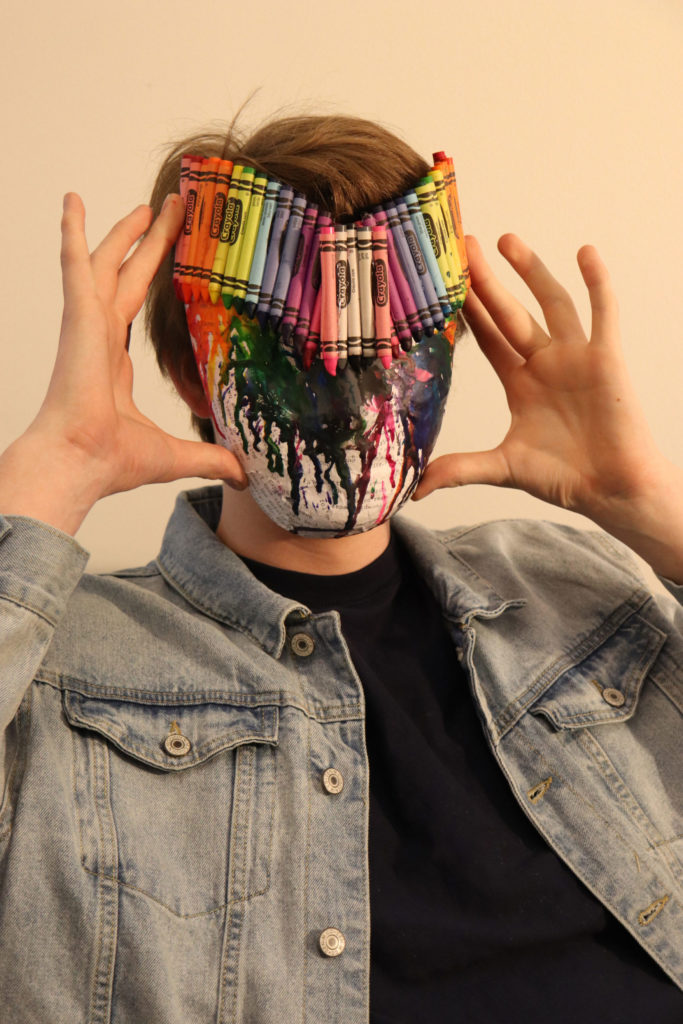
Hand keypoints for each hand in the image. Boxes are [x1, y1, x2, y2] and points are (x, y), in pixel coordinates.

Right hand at [0, 194, 246, 533]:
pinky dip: (73, 232)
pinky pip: (75, 264)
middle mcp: (99, 337)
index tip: (170, 262)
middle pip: (129, 276)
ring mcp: (87, 324)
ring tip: (148, 205)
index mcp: (112, 363)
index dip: (154, 281)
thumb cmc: (111, 461)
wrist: (80, 462)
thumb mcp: (174, 453)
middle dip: (150, 243)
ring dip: (126, 231)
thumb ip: (209, 457)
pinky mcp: (79, 318)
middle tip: (170, 210)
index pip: (136, 308)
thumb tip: (244, 473)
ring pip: (108, 263)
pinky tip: (73, 202)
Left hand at [413, 233, 667, 527]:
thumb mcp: (502, 469)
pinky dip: (597, 283)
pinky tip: (585, 252)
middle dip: (487, 280)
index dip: (467, 309)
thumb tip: (413, 490)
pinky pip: (603, 313)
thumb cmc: (564, 478)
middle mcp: (545, 363)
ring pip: (551, 303)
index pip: (487, 337)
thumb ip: (460, 469)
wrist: (612, 491)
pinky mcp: (606, 358)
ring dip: (531, 271)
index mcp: (520, 383)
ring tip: (506, 240)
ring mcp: (576, 357)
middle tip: (463, 245)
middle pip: (510, 312)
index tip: (445, 281)